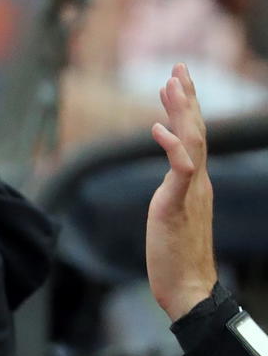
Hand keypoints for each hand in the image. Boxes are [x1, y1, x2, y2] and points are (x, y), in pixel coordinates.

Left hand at [147, 63, 216, 320]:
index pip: (193, 137)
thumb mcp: (173, 211)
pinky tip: (159, 129)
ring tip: (171, 83)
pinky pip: (179, 172)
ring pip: (191, 143)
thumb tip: (172, 175)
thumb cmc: (177, 254)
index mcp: (194, 182)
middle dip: (186, 98)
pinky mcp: (177, 206)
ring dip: (181, 112)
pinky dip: (172, 148)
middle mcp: (197, 182)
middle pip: (195, 131)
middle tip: (178, 68)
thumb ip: (174, 190)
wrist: (189, 288)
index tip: (176, 80)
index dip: (185, 108)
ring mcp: (189, 193)